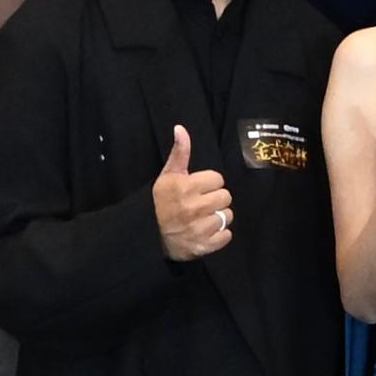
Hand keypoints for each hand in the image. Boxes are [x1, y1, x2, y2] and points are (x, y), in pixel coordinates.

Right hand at [152, 125, 234, 261]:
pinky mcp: (203, 246)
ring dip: (218, 217)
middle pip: (226, 197)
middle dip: (215, 199)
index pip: (218, 179)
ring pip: (228, 216)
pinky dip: (219, 235)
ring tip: (202, 218)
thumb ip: (179, 152)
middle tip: (201, 203)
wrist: (148, 235)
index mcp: (186, 187)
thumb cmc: (160, 202)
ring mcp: (199, 228)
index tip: (198, 188)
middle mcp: (194, 208)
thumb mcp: (168, 175)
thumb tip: (181, 128)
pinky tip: (205, 231)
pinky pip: (226, 236)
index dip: (209, 183)